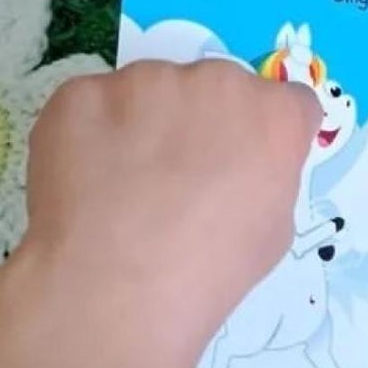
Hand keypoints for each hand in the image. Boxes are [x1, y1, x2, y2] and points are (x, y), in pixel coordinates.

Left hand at [25, 62, 319, 356]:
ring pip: (151, 91)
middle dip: (203, 122)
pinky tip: (86, 182)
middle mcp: (217, 81)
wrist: (116, 286)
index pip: (286, 103)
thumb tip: (241, 170)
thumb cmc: (211, 269)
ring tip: (123, 184)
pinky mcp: (82, 94)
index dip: (266, 133)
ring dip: (145, 123)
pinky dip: (90, 134)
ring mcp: (145, 81)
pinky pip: (92, 105)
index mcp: (274, 113)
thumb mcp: (275, 228)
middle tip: (178, 178)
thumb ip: (268, 176)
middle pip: (216, 88)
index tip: (246, 163)